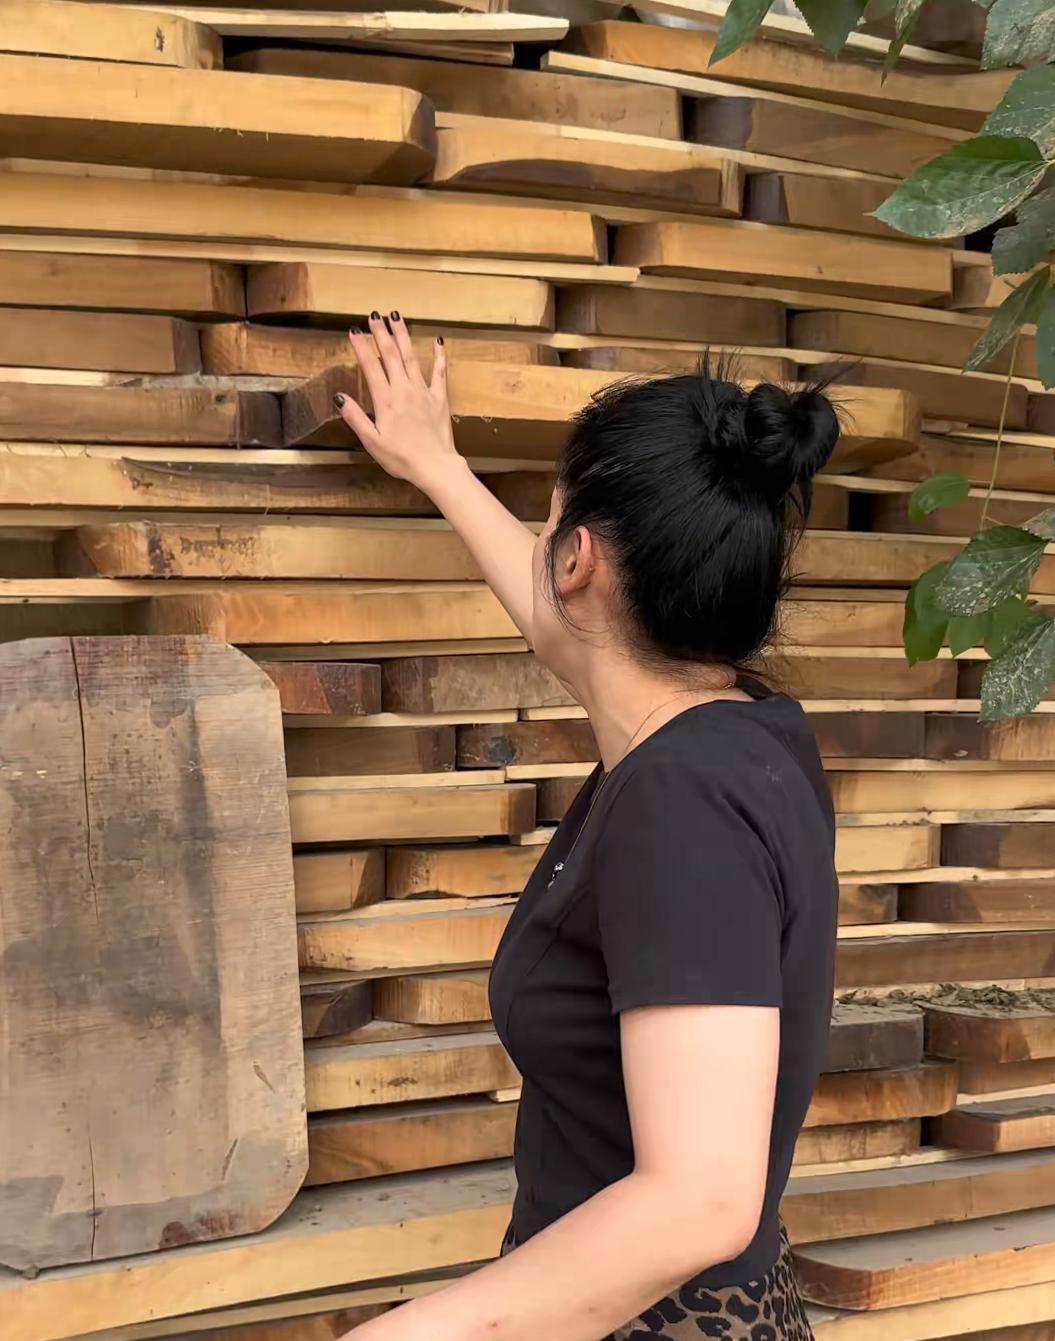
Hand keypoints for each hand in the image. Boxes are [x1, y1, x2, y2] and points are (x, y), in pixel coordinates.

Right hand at [334, 312, 459, 488]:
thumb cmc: (402, 458)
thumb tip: (340, 398)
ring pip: (411, 357)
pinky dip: (438, 356)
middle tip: (374, 315)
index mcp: (386, 401)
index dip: (362, 347)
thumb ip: (356, 418)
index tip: (354, 331)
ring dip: (403, 336)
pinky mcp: (439, 398)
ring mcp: (423, 392)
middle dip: (381, 333)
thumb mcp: (372, 442)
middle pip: (391, 355)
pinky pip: (440, 372)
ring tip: (396, 317)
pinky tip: (437, 342)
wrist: (435, 466)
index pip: (371, 366)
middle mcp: (404, 390)